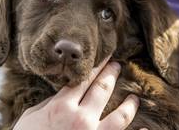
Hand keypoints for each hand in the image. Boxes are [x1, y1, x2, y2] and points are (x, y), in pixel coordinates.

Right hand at [13, 58, 139, 129]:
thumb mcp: (31, 116)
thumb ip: (50, 104)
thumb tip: (64, 94)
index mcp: (62, 106)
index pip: (83, 79)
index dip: (97, 65)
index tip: (106, 56)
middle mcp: (81, 118)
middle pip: (102, 90)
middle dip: (112, 75)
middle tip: (118, 66)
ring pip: (120, 116)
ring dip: (129, 105)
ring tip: (134, 99)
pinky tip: (147, 129)